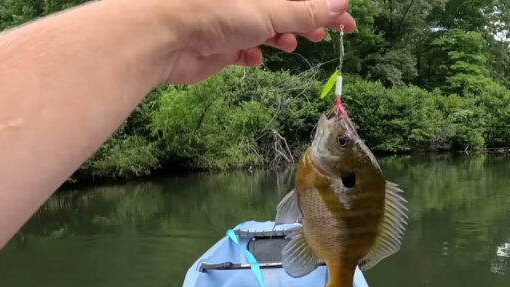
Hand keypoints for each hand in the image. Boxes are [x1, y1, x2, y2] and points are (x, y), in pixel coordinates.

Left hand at [165, 0, 354, 83]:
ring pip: (266, 28)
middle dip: (307, 21)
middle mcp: (247, 1)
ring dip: (282, 36)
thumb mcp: (270, 10)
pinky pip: (244, 48)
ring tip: (291, 45)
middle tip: (327, 35)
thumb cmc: (217, 11)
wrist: (163, 36)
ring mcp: (232, 21)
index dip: (325, 6)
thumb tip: (341, 4)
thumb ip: (306, 11)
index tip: (346, 22)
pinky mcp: (219, 44)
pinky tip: (256, 58)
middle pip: (285, 8)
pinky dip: (253, 53)